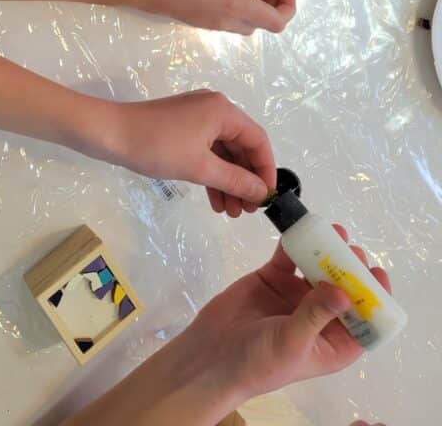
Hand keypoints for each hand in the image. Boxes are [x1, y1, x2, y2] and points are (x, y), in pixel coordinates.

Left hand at [110, 90, 275, 213]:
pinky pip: (206, 152)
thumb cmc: (157, 146)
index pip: (258, 140)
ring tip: (230, 212)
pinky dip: (211, 174)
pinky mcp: (182, 128)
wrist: (110, 133)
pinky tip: (214, 199)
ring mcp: (196, 118)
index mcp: (223, 111)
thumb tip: (263, 193)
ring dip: (228, 181)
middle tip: (246, 211)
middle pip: (241, 147)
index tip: (267, 198)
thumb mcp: (200, 167)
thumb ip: (235, 180)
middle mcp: (214, 109)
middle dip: (245, 180)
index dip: (266, 170)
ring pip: (223, 153)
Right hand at [123, 0, 296, 33]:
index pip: (277, 22)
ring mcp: (212, 25)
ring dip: (252, 6)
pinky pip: (227, 20)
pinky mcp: (198, 21)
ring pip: (244, 24)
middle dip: (270, 5)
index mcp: (238, 7)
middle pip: (262, 24)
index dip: (287, 6)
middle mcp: (228, 22)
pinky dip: (235, 6)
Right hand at [180, 225, 391, 403]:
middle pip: (343, 288)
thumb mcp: (292, 343)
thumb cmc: (259, 361)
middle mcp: (319, 317)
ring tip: (334, 231)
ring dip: (328, 251)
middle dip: (351, 268)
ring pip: (319, 269)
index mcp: (332, 342)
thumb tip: (343, 292)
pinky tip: (301, 229)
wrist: (212, 353)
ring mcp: (296, 295)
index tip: (377, 273)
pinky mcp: (274, 278)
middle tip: (351, 249)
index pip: (363, 321)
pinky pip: (290, 256)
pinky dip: (296, 242)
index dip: (374, 299)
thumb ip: (315, 315)